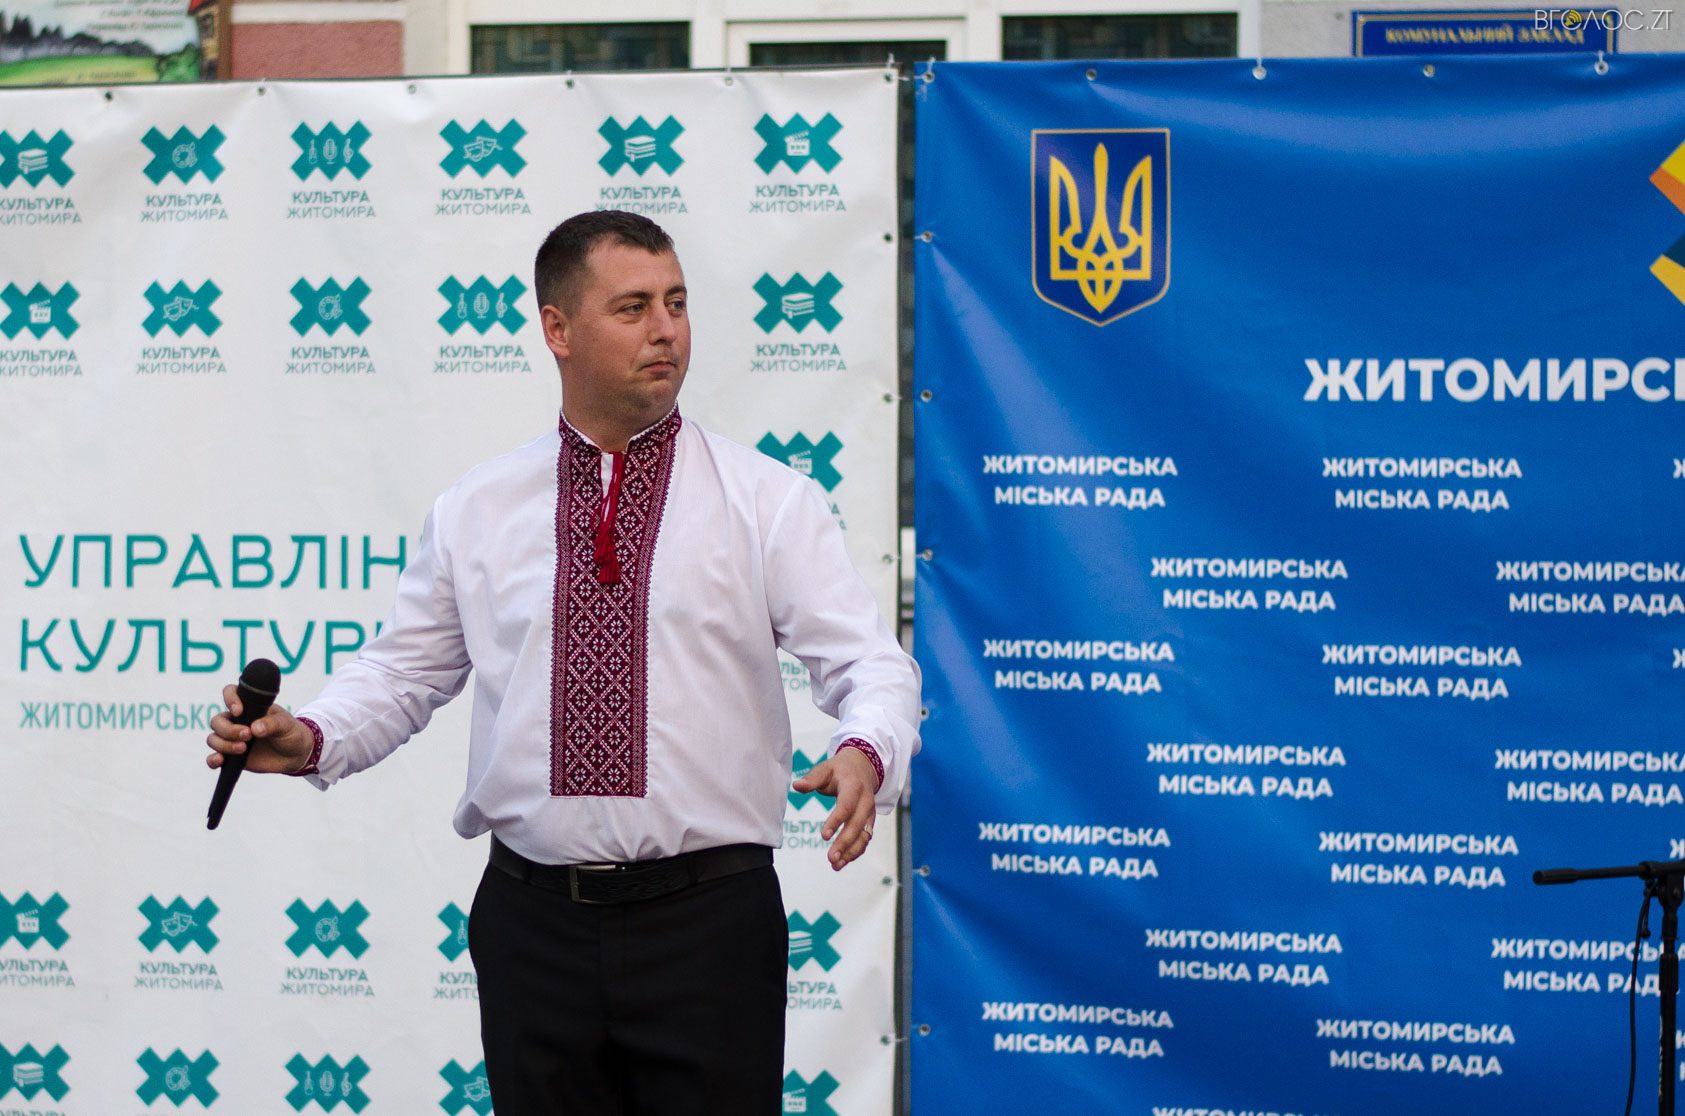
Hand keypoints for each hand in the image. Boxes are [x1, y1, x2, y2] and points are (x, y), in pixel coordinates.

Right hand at [205, 683, 314, 774]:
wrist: (296, 754)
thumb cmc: (290, 732)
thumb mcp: (287, 724)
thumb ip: (272, 724)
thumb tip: (255, 728)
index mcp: (249, 706)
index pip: (230, 693)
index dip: (230, 699)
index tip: (239, 710)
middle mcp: (236, 721)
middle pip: (217, 721)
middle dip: (228, 729)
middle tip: (248, 735)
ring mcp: (232, 739)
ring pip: (213, 739)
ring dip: (224, 744)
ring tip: (243, 748)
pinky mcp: (231, 757)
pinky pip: (213, 758)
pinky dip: (213, 760)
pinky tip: (220, 760)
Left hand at [793, 748, 878, 870]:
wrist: (863, 767)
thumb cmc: (839, 770)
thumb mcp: (825, 769)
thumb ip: (812, 779)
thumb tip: (797, 786)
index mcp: (854, 786)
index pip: (846, 806)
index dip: (836, 821)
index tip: (824, 836)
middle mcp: (866, 801)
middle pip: (857, 824)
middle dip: (844, 843)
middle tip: (831, 858)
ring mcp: (870, 813)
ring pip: (864, 836)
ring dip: (851, 852)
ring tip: (836, 865)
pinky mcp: (869, 822)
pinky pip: (865, 839)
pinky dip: (855, 852)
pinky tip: (843, 862)